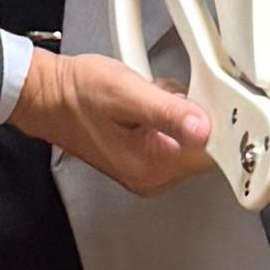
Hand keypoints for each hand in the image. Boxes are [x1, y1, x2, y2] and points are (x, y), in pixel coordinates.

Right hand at [12, 46, 213, 198]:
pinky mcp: (146, 158)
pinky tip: (151, 105)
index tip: (217, 102)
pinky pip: (178, 138)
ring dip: (184, 113)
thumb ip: (168, 111)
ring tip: (153, 98)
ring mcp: (150, 170)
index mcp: (151, 166)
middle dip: (198, 114)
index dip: (221, 124)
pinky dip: (172, 117)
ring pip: (195, 140)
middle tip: (168, 95)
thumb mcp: (126, 93)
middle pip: (208, 147)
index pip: (214, 154)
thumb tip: (204, 128)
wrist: (48, 96)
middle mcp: (153, 176)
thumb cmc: (77, 93)